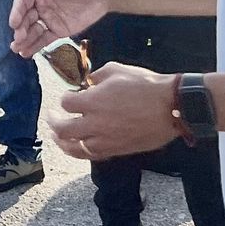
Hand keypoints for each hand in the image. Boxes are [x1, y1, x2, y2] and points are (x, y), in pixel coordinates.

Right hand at [7, 0, 107, 56]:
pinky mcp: (58, 30)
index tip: (13, 23)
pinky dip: (35, 46)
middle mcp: (40, 5)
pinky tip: (27, 54)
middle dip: (20, 30)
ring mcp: (48, 19)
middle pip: (25, 19)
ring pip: (32, 31)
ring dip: (24, 41)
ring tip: (19, 50)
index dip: (16, 13)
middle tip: (17, 39)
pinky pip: (44, 39)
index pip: (22, 3)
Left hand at [49, 63, 179, 160]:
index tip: (69, 95)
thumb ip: (97, 76)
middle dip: (54, 123)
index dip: (65, 98)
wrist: (173, 106)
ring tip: (58, 138)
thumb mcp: (117, 70)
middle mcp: (96, 123)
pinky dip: (83, 151)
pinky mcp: (119, 150)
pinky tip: (80, 147)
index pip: (66, 103)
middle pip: (63, 130)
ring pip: (76, 148)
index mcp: (93, 101)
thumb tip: (88, 81)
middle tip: (51, 117)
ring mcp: (107, 140)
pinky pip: (95, 155)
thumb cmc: (146, 85)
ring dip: (63, 143)